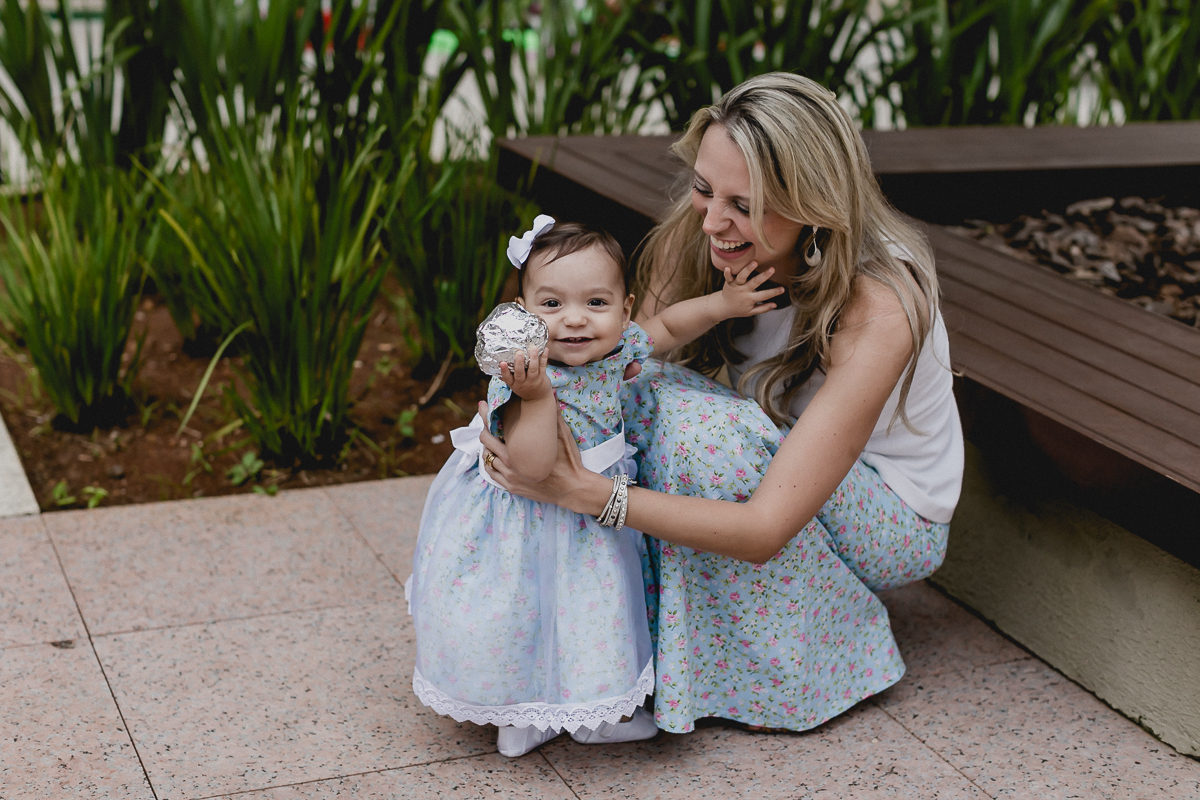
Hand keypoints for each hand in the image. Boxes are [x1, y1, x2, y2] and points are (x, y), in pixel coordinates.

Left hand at [478, 401, 593, 508]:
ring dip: (487, 448)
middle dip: (485, 429)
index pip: (492, 430)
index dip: (486, 415)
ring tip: (492, 439)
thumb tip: (551, 394)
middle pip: (486, 443)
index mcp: (518, 450)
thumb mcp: (563, 436)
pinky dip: (490, 464)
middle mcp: (510, 464)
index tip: (483, 405)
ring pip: (487, 459)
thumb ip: (553, 416)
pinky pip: (492, 475)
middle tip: (488, 421)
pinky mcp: (513, 488)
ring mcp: (510, 478)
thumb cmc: (569, 461)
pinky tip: (495, 457)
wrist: (573, 489)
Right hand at [498, 347, 550, 401]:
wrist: (538, 399)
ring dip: (533, 358)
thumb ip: (508, 374)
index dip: (504, 370)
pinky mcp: (542, 378)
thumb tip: (497, 361)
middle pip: (520, 373)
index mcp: (513, 383)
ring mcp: (533, 380)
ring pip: (533, 369)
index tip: (502, 363)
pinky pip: (543, 367)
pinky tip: (545, 350)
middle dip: (519, 363)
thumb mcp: (514, 384)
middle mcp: (522, 383)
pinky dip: (544, 358)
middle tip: (519, 353)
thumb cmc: (523, 388)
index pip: (507, 378)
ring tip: (533, 348)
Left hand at [715, 263, 785, 319]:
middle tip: (772, 269)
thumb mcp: (751, 312)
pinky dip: (727, 273)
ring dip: (748, 270)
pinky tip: (728, 267)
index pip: (764, 295)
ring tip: (755, 262)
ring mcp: (736, 286)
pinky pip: (727, 277)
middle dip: (764, 276)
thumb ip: (763, 308)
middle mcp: (743, 291)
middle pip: (755, 283)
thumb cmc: (739, 309)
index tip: (783, 289)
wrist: (723, 307)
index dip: (774, 293)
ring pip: (742, 277)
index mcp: (750, 299)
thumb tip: (775, 304)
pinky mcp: (728, 282)